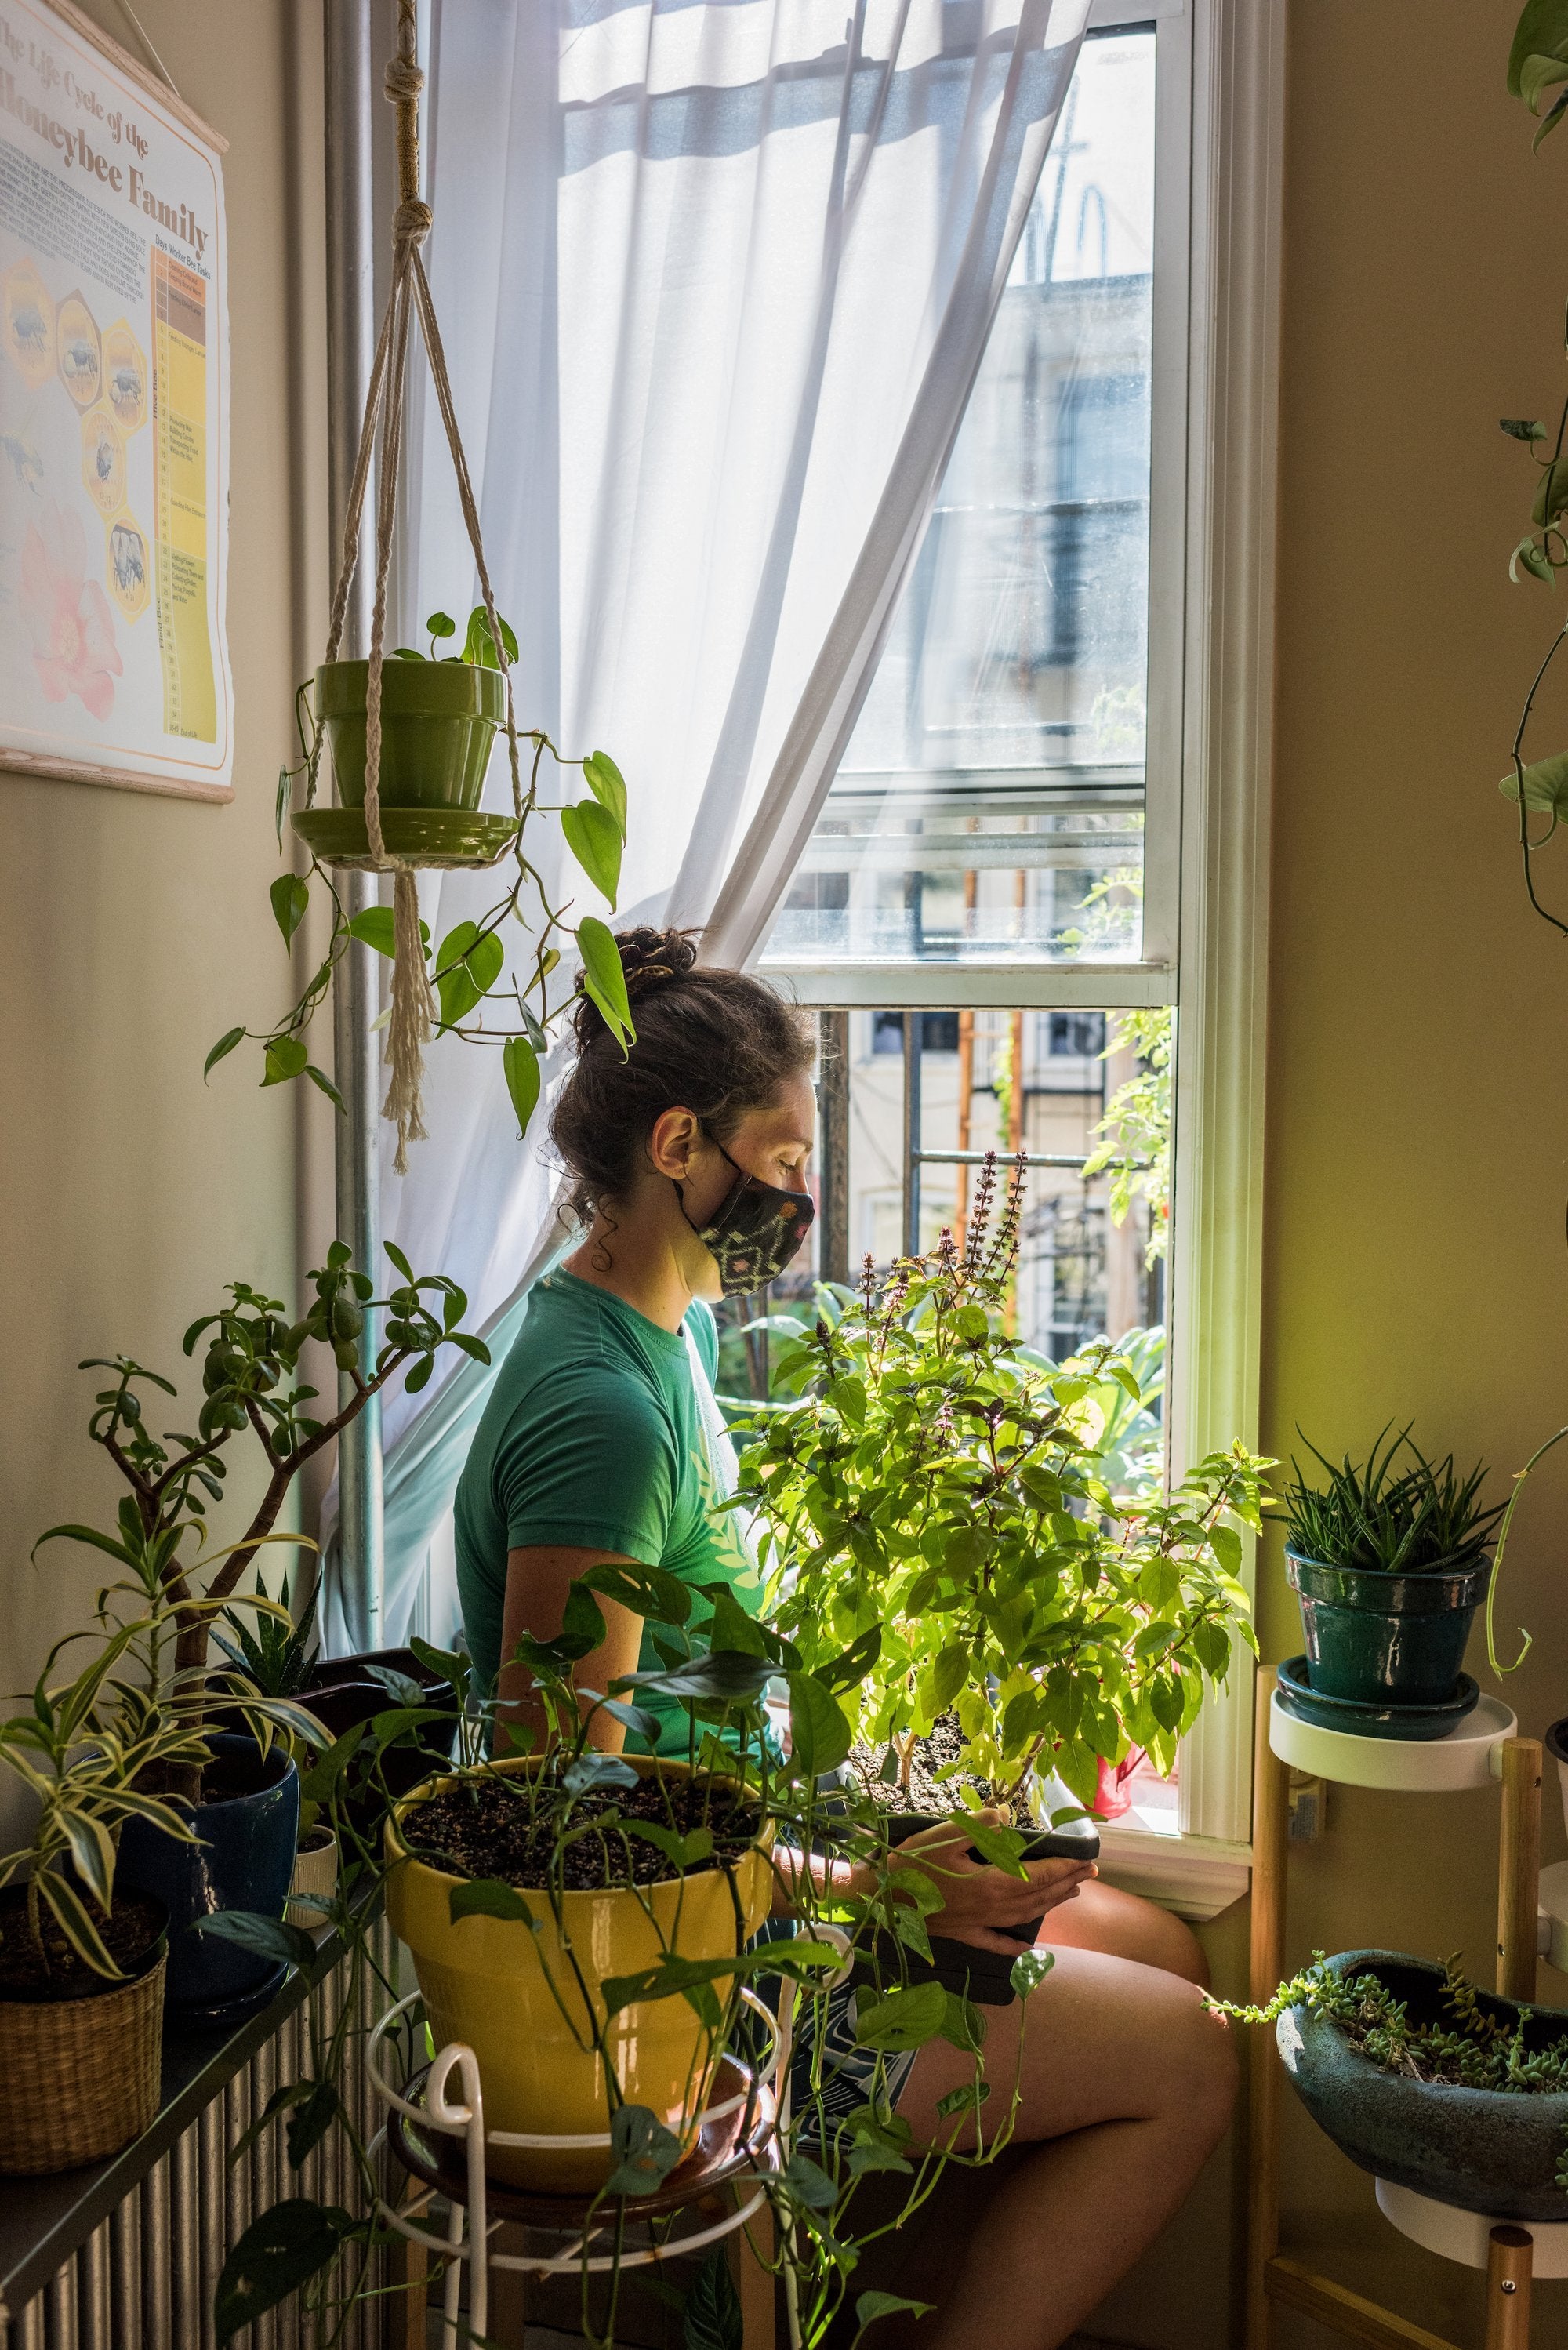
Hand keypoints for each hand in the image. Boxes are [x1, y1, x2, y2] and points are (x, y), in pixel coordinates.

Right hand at [885, 1809, 1096, 1957]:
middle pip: (1037, 1897)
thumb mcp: (941, 1835)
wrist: (878, 1900)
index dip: (1064, 1868)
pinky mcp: (962, 1934)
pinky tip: (1025, 1950)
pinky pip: (994, 1943)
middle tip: (1089, 1873)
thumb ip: (976, 1824)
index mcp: (990, 1883)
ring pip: (1024, 1917)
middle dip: (1066, 1884)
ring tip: (1070, 1895)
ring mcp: (977, 1924)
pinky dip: (1013, 1946)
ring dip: (1050, 1905)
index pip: (1038, 1876)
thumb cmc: (909, 1865)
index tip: (1087, 1860)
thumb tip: (1005, 1816)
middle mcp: (990, 1908)